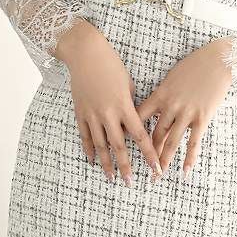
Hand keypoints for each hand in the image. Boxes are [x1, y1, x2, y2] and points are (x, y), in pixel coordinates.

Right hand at [55, 19, 162, 185]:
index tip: (156, 168)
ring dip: (107, 164)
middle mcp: (108, 114)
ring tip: (111, 178)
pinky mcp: (80, 113)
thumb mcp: (128, 84)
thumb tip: (134, 123)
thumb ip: (131, 106)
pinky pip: (85, 136)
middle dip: (126, 166)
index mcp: (124, 106)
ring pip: (100, 145)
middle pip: (119, 146)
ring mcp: (92, 115)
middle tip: (131, 183)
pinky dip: (89, 150)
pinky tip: (93, 161)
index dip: (149, 154)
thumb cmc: (112, 65)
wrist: (85, 54)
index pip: (140, 136)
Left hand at [135, 38, 233, 180]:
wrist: (218, 59)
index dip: (129, 132)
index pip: (139, 117)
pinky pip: (194, 141)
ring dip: (164, 160)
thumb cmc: (194, 64)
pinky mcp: (203, 117)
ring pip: (171, 141)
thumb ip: (162, 93)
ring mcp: (187, 113)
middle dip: (147, 153)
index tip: (122, 145)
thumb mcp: (172, 77)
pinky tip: (185, 171)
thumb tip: (156, 106)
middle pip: (154, 134)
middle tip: (139, 169)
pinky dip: (189, 157)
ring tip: (158, 176)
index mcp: (160, 95)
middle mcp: (170, 106)